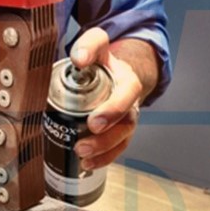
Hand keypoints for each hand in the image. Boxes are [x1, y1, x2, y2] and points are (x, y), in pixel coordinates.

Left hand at [70, 28, 153, 169]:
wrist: (113, 72)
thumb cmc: (103, 61)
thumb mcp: (98, 45)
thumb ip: (90, 45)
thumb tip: (78, 59)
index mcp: (127, 82)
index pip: (127, 95)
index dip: (113, 110)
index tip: (93, 122)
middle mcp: (130, 104)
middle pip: (125, 124)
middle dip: (105, 138)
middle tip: (82, 145)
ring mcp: (125, 121)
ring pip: (121, 139)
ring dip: (102, 151)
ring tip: (81, 155)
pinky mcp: (117, 133)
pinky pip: (115, 150)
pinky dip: (102, 159)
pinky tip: (86, 165)